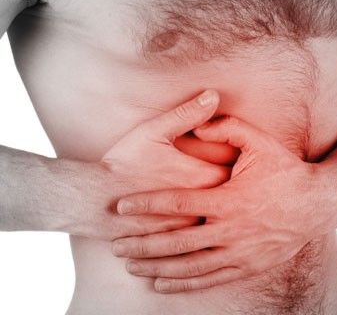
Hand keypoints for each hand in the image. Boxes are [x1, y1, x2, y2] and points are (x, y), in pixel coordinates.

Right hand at [83, 90, 231, 239]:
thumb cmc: (125, 163)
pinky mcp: (179, 241)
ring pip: (221, 216)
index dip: (240, 157)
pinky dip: (207, 224)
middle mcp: (202, 205)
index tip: (238, 150)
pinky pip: (204, 235)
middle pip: (235, 193)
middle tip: (238, 172)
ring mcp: (191, 226)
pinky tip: (200, 214)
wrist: (96, 201)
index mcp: (202, 177)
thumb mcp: (154, 131)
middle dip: (236, 182)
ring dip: (223, 206)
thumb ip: (187, 113)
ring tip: (223, 197)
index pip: (240, 166)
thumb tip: (214, 95)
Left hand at [111, 116, 336, 292]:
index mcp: (228, 199)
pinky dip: (184, 282)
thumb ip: (226, 128)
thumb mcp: (259, 141)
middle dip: (142, 244)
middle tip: (116, 243)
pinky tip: (162, 282)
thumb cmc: (285, 169)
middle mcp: (231, 231)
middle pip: (176, 242)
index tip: (121, 206)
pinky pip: (210, 279)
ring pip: (190, 266)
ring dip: (157, 267)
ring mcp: (240, 253)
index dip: (147, 205)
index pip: (177, 204)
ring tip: (131, 265)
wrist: (319, 204)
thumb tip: (196, 125)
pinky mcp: (248, 267)